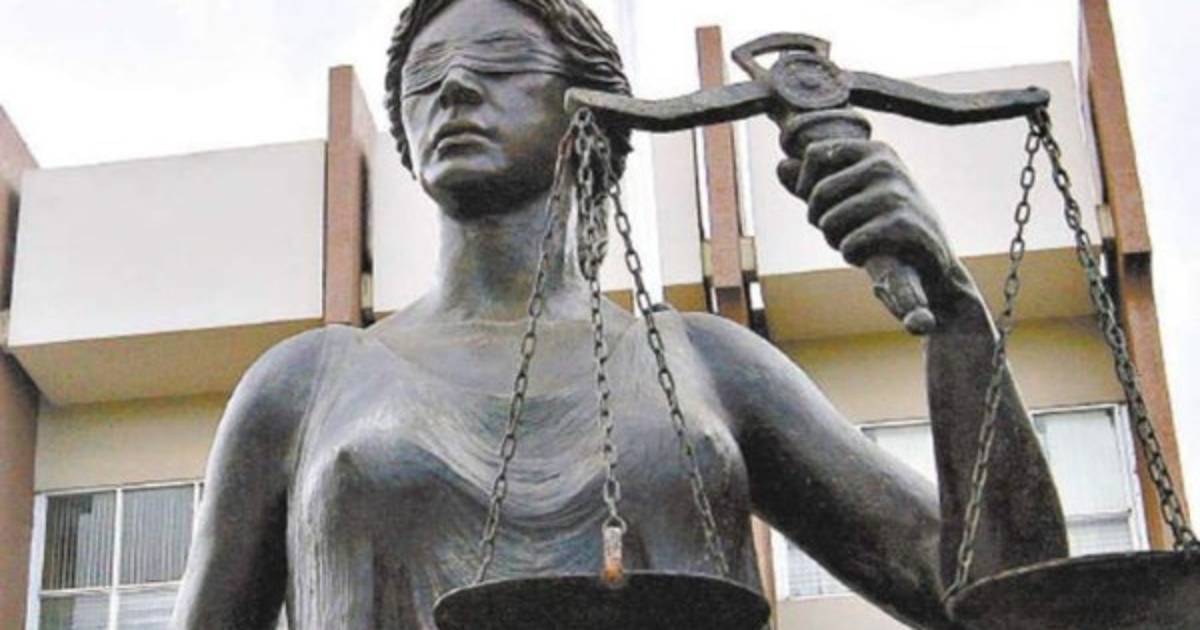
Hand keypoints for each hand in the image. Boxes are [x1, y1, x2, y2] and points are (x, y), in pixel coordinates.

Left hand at [776, 113, 971, 317]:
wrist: (933, 263)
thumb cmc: (885, 225)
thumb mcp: (853, 198)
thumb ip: (816, 182)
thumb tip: (780, 165)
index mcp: (876, 150)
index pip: (814, 153)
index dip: (805, 184)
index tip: (819, 204)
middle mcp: (887, 165)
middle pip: (818, 193)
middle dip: (820, 220)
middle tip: (840, 231)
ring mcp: (896, 194)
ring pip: (830, 221)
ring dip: (836, 240)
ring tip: (856, 241)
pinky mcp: (903, 225)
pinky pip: (849, 244)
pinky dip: (851, 255)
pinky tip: (870, 254)